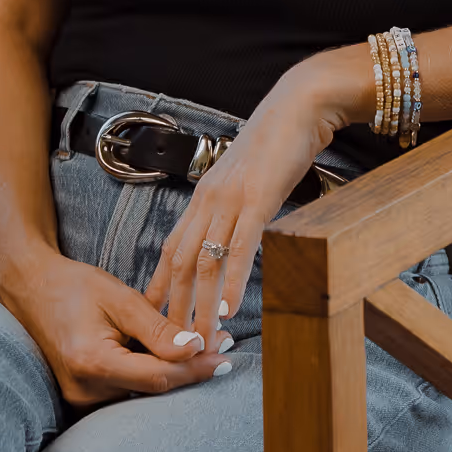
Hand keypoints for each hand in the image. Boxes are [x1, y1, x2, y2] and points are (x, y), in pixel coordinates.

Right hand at [0, 248, 226, 406]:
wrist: (31, 289)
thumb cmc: (74, 286)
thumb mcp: (119, 298)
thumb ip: (157, 328)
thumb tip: (196, 348)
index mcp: (92, 362)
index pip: (159, 377)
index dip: (196, 368)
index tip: (225, 355)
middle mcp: (84, 390)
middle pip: (153, 390)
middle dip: (191, 370)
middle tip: (225, 347)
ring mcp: (80, 399)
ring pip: (142, 394)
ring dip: (173, 373)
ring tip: (203, 349)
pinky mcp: (82, 398)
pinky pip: (127, 392)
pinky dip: (151, 375)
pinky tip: (170, 357)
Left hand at [143, 57, 354, 349]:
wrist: (299, 106)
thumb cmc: (278, 143)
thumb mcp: (247, 180)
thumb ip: (236, 207)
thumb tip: (235, 235)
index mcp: (204, 197)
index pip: (172, 248)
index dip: (160, 286)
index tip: (151, 318)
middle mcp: (208, 200)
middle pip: (180, 263)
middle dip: (173, 308)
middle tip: (169, 345)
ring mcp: (231, 200)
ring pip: (205, 262)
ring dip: (200, 307)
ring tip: (199, 341)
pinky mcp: (258, 200)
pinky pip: (239, 247)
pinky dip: (232, 282)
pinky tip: (229, 309)